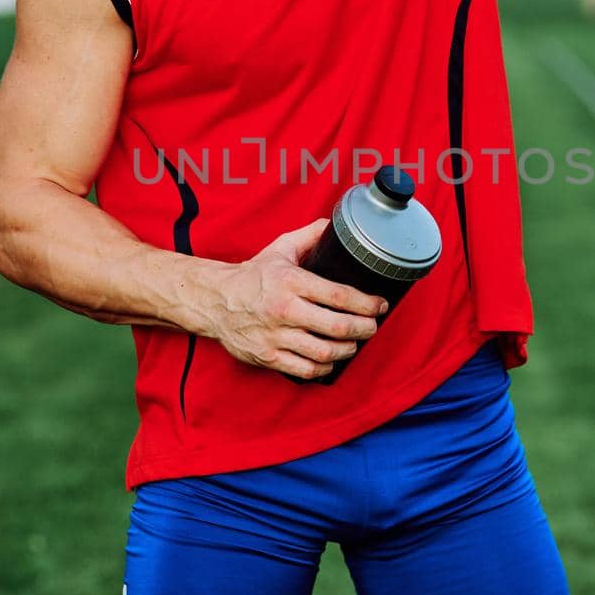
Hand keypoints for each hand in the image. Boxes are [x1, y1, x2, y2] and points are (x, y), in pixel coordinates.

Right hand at [204, 216, 387, 378]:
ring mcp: (275, 336)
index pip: (338, 295)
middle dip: (364, 329)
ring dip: (347, 350)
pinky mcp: (267, 356)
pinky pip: (304, 369)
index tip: (380, 305)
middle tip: (373, 327)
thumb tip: (335, 225)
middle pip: (337, 326)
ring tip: (354, 343)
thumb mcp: (280, 249)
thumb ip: (309, 236)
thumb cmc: (252, 276)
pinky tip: (330, 360)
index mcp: (290, 281)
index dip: (366, 303)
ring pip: (323, 351)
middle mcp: (284, 309)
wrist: (214, 300)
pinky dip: (323, 368)